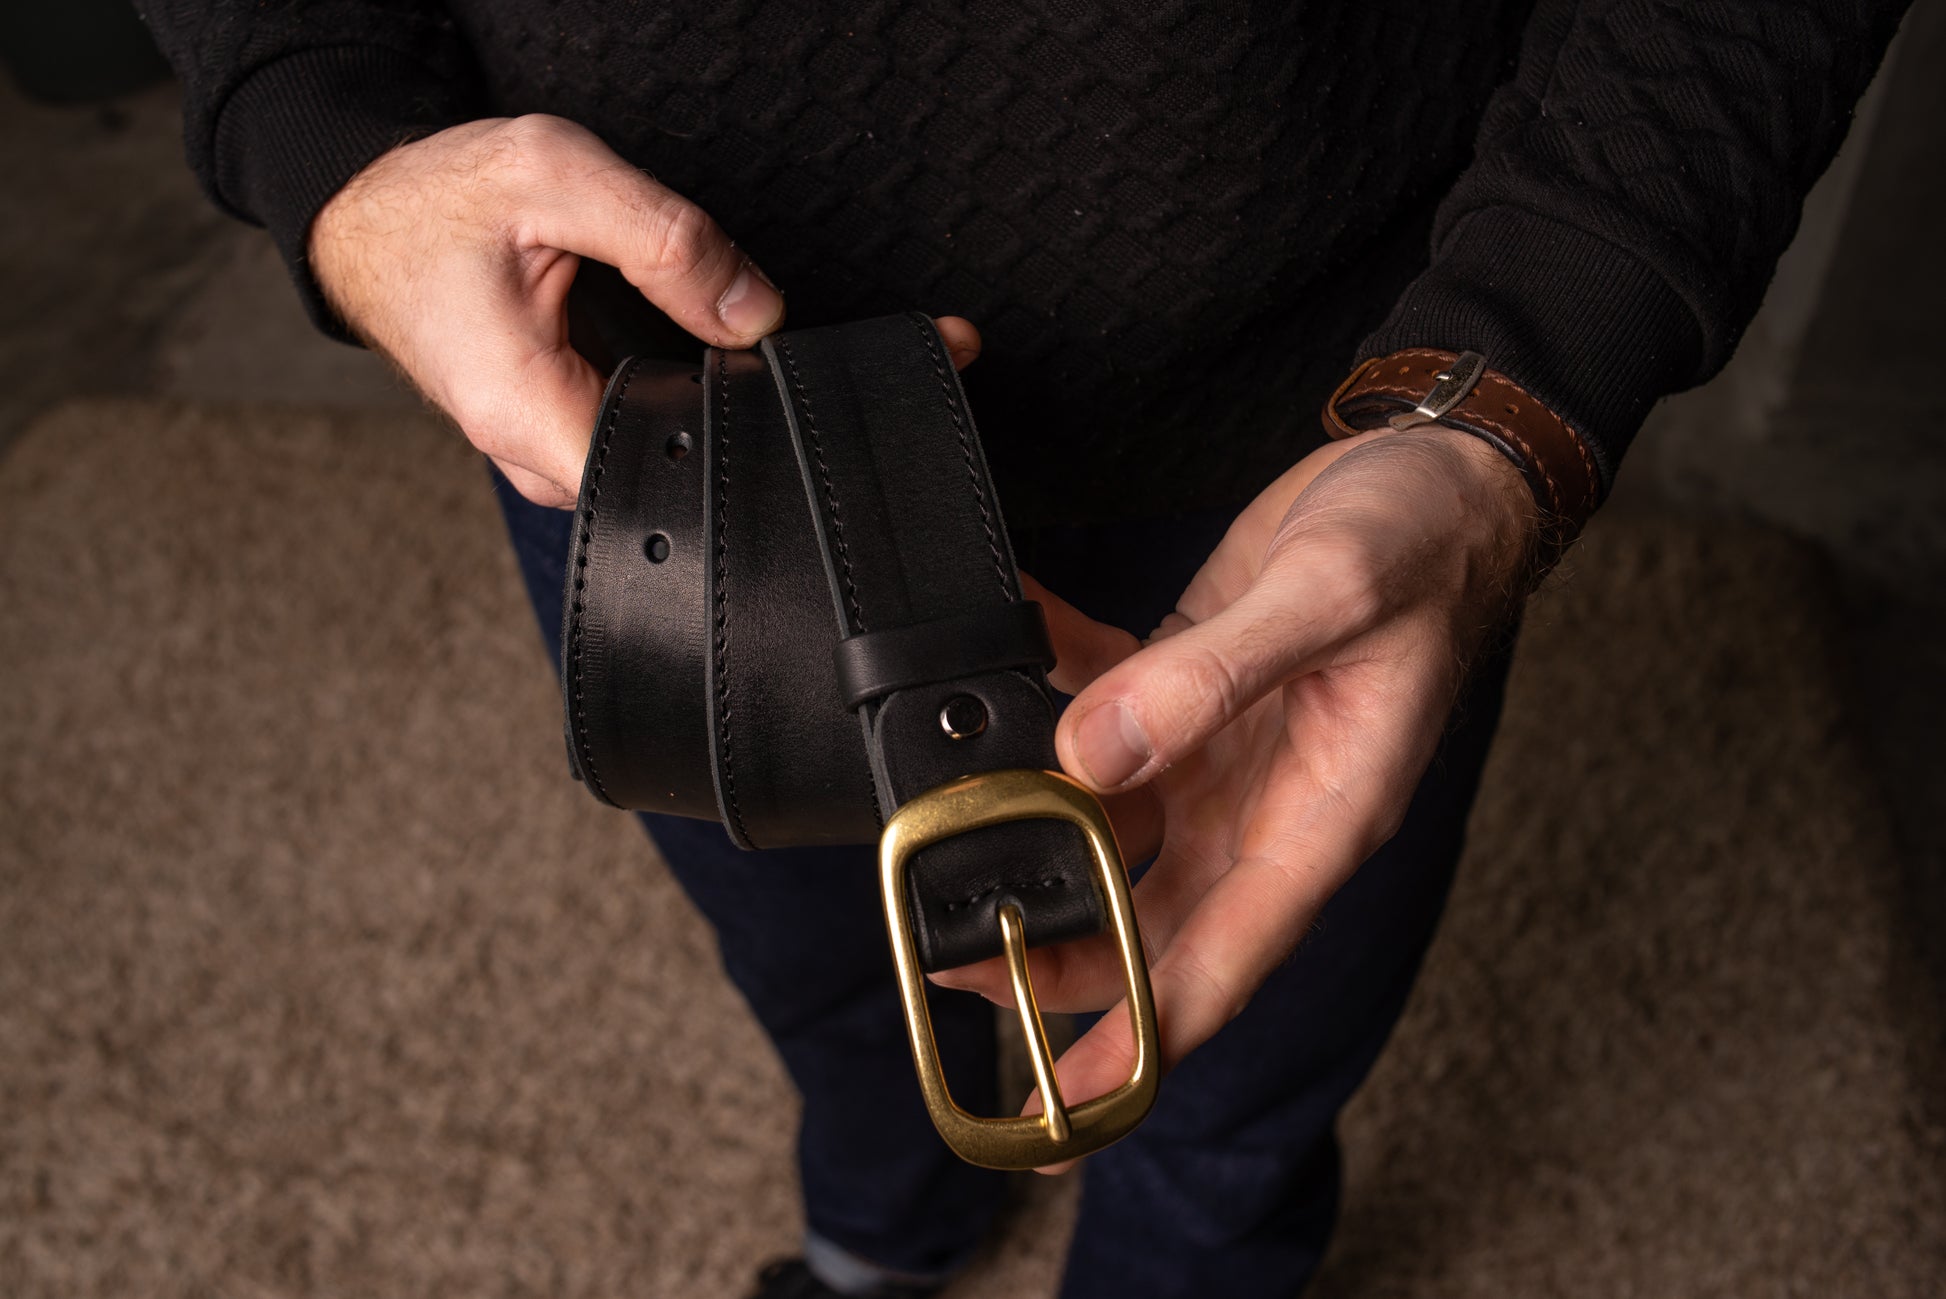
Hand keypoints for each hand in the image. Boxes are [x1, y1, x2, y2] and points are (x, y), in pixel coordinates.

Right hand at [309, 114, 978, 504]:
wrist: (363, 215)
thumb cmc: (435, 198)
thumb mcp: (556, 176)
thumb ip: (667, 242)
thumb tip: (760, 316)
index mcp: (527, 412)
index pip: (667, 479)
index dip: (752, 447)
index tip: (812, 411)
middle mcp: (538, 455)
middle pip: (680, 480)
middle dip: (762, 434)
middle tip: (838, 379)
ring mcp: (550, 453)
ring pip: (667, 463)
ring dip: (732, 418)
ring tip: (785, 366)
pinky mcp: (564, 435)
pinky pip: (646, 438)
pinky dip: (694, 402)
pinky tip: (728, 366)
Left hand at [935, 425, 1539, 1168]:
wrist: (1444, 473)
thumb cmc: (1428, 543)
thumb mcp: (1330, 597)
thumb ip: (1211, 678)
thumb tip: (1091, 752)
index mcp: (1316, 823)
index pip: (1215, 971)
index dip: (1134, 1051)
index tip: (1056, 1115)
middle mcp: (1263, 811)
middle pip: (1144, 924)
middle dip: (1051, 958)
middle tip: (949, 967)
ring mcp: (1223, 758)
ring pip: (1109, 837)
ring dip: (1032, 836)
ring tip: (940, 834)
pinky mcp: (1192, 699)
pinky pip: (1102, 724)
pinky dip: (1047, 703)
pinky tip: (1000, 667)